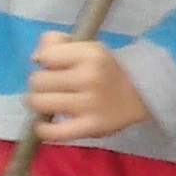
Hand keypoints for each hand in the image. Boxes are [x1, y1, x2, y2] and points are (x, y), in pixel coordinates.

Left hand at [24, 36, 149, 144]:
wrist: (140, 94)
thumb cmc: (106, 69)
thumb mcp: (88, 46)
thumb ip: (57, 43)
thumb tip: (35, 58)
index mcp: (90, 54)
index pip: (45, 56)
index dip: (44, 60)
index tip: (53, 66)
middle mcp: (89, 77)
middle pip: (37, 80)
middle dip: (40, 82)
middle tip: (50, 86)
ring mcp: (89, 105)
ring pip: (40, 103)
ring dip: (38, 102)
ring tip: (48, 102)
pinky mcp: (90, 128)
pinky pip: (54, 132)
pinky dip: (43, 129)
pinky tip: (45, 124)